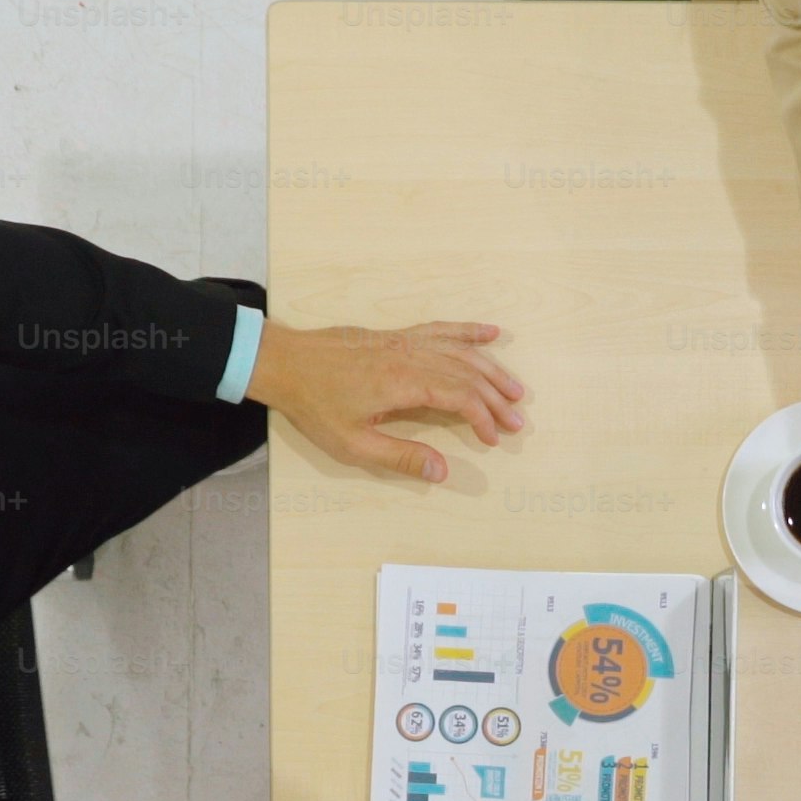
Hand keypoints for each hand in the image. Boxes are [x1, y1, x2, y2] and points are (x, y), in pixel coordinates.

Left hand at [245, 318, 523, 482]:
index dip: (482, 418)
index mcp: (403, 383)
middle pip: (467, 374)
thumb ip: (401, 457)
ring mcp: (405, 341)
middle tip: (517, 421)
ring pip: (461, 352)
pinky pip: (441, 329)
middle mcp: (410, 356)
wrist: (284, 362)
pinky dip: (468, 331)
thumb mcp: (353, 444)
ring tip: (515, 388)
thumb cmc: (314, 404)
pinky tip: (490, 333)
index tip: (492, 438)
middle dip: (496, 398)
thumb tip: (443, 471)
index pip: (460, 397)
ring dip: (492, 370)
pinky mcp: (396, 335)